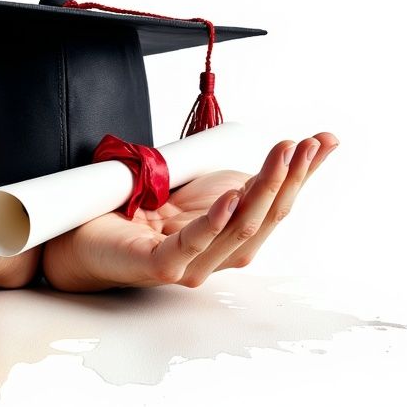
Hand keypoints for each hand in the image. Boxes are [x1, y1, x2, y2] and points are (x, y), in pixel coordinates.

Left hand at [41, 134, 338, 291]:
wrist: (82, 233)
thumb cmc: (142, 212)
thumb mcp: (201, 185)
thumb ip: (239, 177)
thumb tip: (285, 149)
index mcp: (231, 237)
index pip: (276, 205)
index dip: (302, 174)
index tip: (324, 140)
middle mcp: (218, 256)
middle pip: (264, 218)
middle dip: (289, 178)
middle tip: (305, 145)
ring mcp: (190, 265)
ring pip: (238, 230)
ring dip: (263, 191)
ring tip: (281, 157)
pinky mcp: (159, 265)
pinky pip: (192, 245)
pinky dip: (215, 222)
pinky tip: (231, 198)